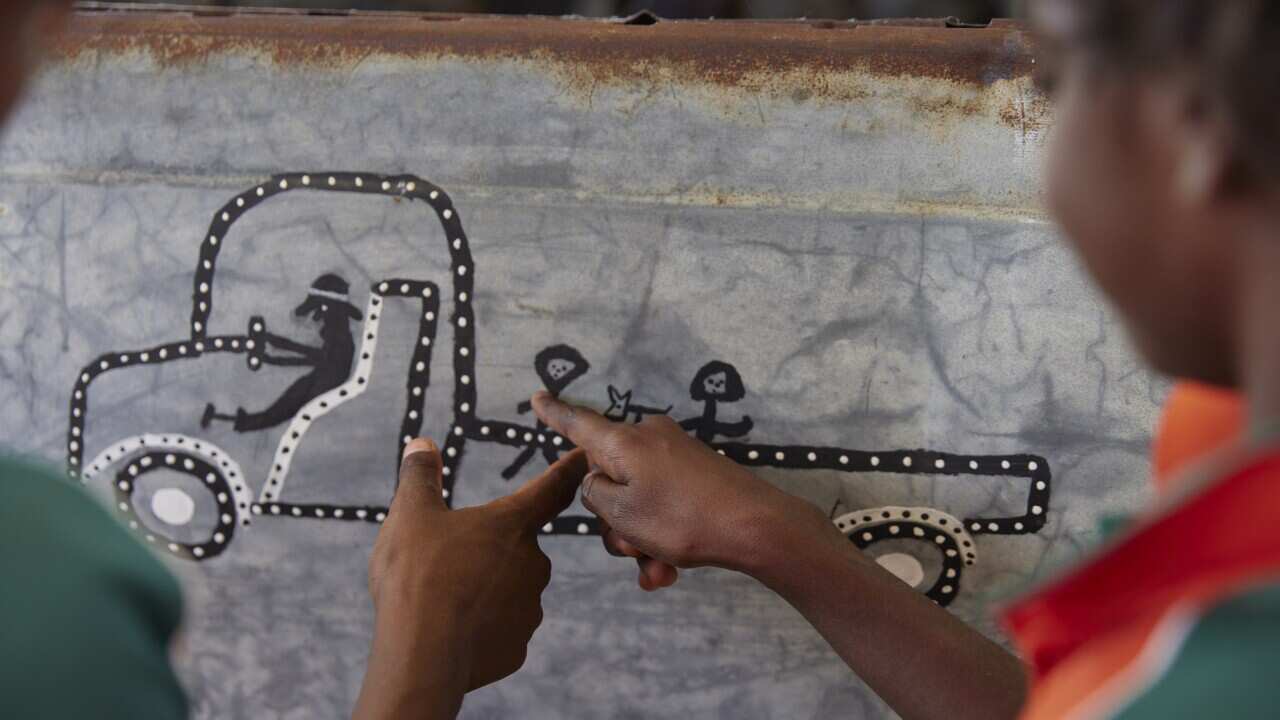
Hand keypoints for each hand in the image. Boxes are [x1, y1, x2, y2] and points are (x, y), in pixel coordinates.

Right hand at [354, 439, 586, 719]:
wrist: (421, 656)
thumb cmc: (417, 576)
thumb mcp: (410, 514)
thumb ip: (420, 476)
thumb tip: (422, 444)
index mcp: (510, 525)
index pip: (551, 489)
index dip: (567, 471)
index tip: (584, 457)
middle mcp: (532, 563)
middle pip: (517, 546)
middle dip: (491, 549)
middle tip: (449, 560)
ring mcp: (528, 608)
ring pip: (509, 589)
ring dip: (485, 589)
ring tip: (443, 598)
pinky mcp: (517, 647)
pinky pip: (500, 628)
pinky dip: (480, 626)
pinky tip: (452, 630)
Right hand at [531, 392, 816, 586]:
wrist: (756, 527)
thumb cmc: (681, 518)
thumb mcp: (621, 513)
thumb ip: (595, 495)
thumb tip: (601, 483)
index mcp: (623, 441)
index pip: (579, 424)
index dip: (555, 414)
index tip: (537, 397)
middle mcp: (647, 440)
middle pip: (608, 480)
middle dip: (614, 522)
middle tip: (633, 547)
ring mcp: (675, 458)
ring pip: (636, 503)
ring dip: (640, 540)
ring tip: (658, 567)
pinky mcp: (696, 478)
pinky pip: (664, 508)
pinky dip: (661, 540)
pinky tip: (668, 573)